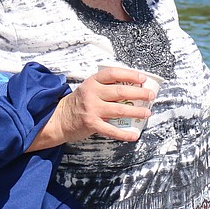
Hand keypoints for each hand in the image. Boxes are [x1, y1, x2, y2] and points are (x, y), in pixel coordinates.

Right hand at [33, 66, 154, 147]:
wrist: (58, 119)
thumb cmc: (78, 103)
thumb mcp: (89, 89)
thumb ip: (105, 87)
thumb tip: (132, 88)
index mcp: (92, 82)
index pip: (113, 73)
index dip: (130, 74)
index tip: (143, 78)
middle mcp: (92, 94)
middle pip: (120, 91)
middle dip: (139, 93)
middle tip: (151, 95)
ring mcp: (92, 109)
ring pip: (120, 109)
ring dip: (137, 111)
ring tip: (147, 112)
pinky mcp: (91, 124)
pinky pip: (112, 130)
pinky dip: (124, 134)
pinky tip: (134, 135)